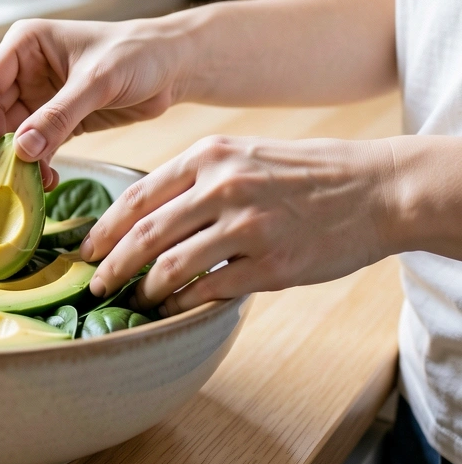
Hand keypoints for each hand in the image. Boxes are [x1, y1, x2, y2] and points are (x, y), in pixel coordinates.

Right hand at [0, 17, 187, 182]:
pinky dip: (39, 164)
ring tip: (32, 182)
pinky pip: (38, 146)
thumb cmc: (136, 54)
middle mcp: (25, 70)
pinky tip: (48, 179)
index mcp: (25, 45)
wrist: (173, 67)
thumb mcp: (96, 82)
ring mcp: (40, 97)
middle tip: (7, 175)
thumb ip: (59, 115)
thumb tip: (22, 149)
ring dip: (20, 160)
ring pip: (15, 135)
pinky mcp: (58, 120)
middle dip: (1, 145)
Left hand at [80, 135, 396, 313]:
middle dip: (111, 265)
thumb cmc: (306, 173)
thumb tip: (145, 216)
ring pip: (170, 266)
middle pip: (144, 234)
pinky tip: (174, 309)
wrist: (378, 188)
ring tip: (135, 302)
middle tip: (95, 285)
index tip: (85, 249)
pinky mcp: (271, 264)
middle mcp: (223, 187)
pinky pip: (209, 290)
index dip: (104, 228)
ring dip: (144, 291)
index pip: (138, 195)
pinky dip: (183, 303)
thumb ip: (196, 179)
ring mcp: (247, 226)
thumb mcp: (244, 154)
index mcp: (210, 156)